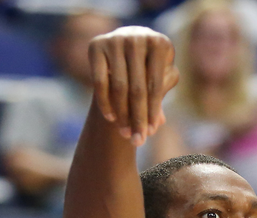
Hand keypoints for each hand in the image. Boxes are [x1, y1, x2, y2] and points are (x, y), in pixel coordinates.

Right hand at [88, 26, 179, 145]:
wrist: (126, 45)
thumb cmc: (149, 67)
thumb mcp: (159, 79)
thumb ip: (159, 98)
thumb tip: (158, 123)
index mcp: (160, 44)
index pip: (156, 85)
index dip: (152, 111)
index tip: (151, 134)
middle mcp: (138, 37)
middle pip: (138, 88)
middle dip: (138, 119)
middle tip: (137, 142)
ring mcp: (116, 39)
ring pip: (119, 87)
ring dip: (122, 115)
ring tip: (125, 135)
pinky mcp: (96, 45)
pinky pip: (100, 82)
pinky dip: (105, 102)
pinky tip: (111, 119)